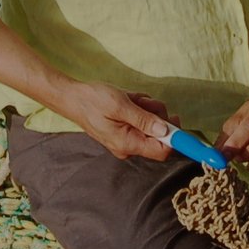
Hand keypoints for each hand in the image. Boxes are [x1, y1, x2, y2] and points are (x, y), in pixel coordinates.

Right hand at [58, 81, 176, 162]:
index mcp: (128, 143)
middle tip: (145, 103)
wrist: (72, 97)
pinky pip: (141, 120)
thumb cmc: (93, 100)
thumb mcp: (121, 106)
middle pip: (158, 136)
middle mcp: (128, 146)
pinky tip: (128, 101)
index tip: (177, 119)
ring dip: (148, 109)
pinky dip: (140, 108)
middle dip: (157, 116)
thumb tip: (167, 131)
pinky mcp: (123, 130)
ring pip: (151, 125)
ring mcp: (126, 138)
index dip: (174, 138)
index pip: (162, 151)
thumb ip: (145, 120)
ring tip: (132, 100)